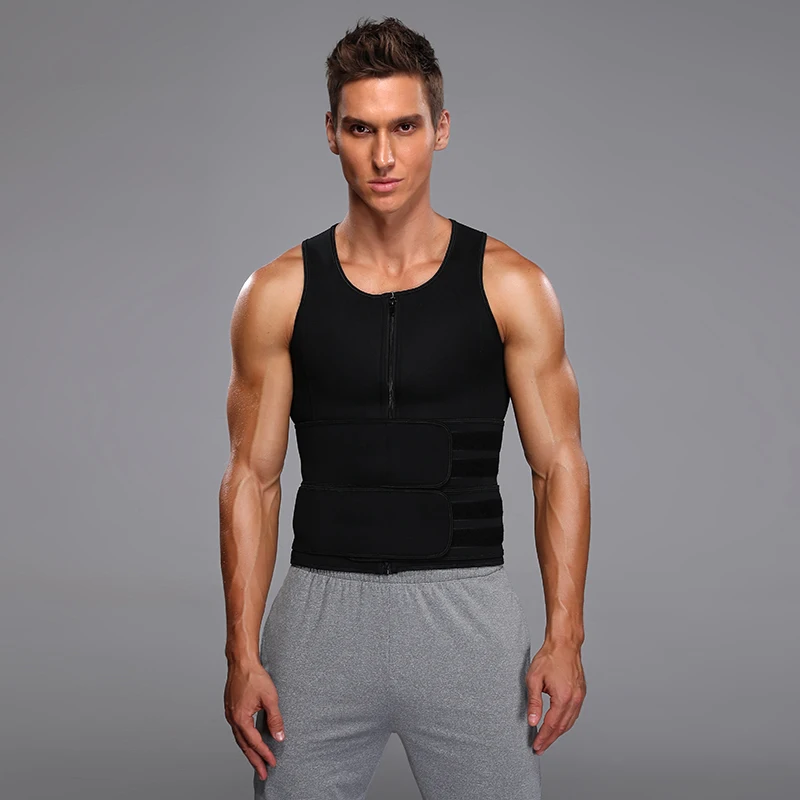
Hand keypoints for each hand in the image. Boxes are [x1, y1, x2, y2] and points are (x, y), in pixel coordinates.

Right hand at [224, 661, 285, 780]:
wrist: (241, 662)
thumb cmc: (255, 676)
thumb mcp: (270, 698)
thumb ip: (275, 719)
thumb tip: (279, 736)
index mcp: (240, 718)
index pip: (254, 742)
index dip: (264, 754)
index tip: (272, 763)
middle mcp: (232, 719)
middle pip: (244, 746)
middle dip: (254, 761)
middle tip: (262, 774)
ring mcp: (230, 714)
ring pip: (239, 739)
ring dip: (249, 751)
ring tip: (257, 762)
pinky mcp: (230, 709)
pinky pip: (237, 730)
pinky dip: (244, 740)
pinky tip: (250, 741)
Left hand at [525, 641, 585, 754]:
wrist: (564, 645)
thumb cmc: (549, 658)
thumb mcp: (534, 679)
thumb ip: (533, 702)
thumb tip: (532, 721)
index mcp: (563, 698)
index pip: (551, 725)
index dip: (543, 737)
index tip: (536, 746)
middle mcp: (574, 700)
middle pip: (562, 727)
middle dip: (550, 739)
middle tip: (539, 747)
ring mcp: (580, 697)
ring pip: (569, 722)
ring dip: (558, 733)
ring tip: (547, 739)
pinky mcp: (581, 693)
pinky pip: (574, 714)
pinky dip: (565, 723)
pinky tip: (558, 725)